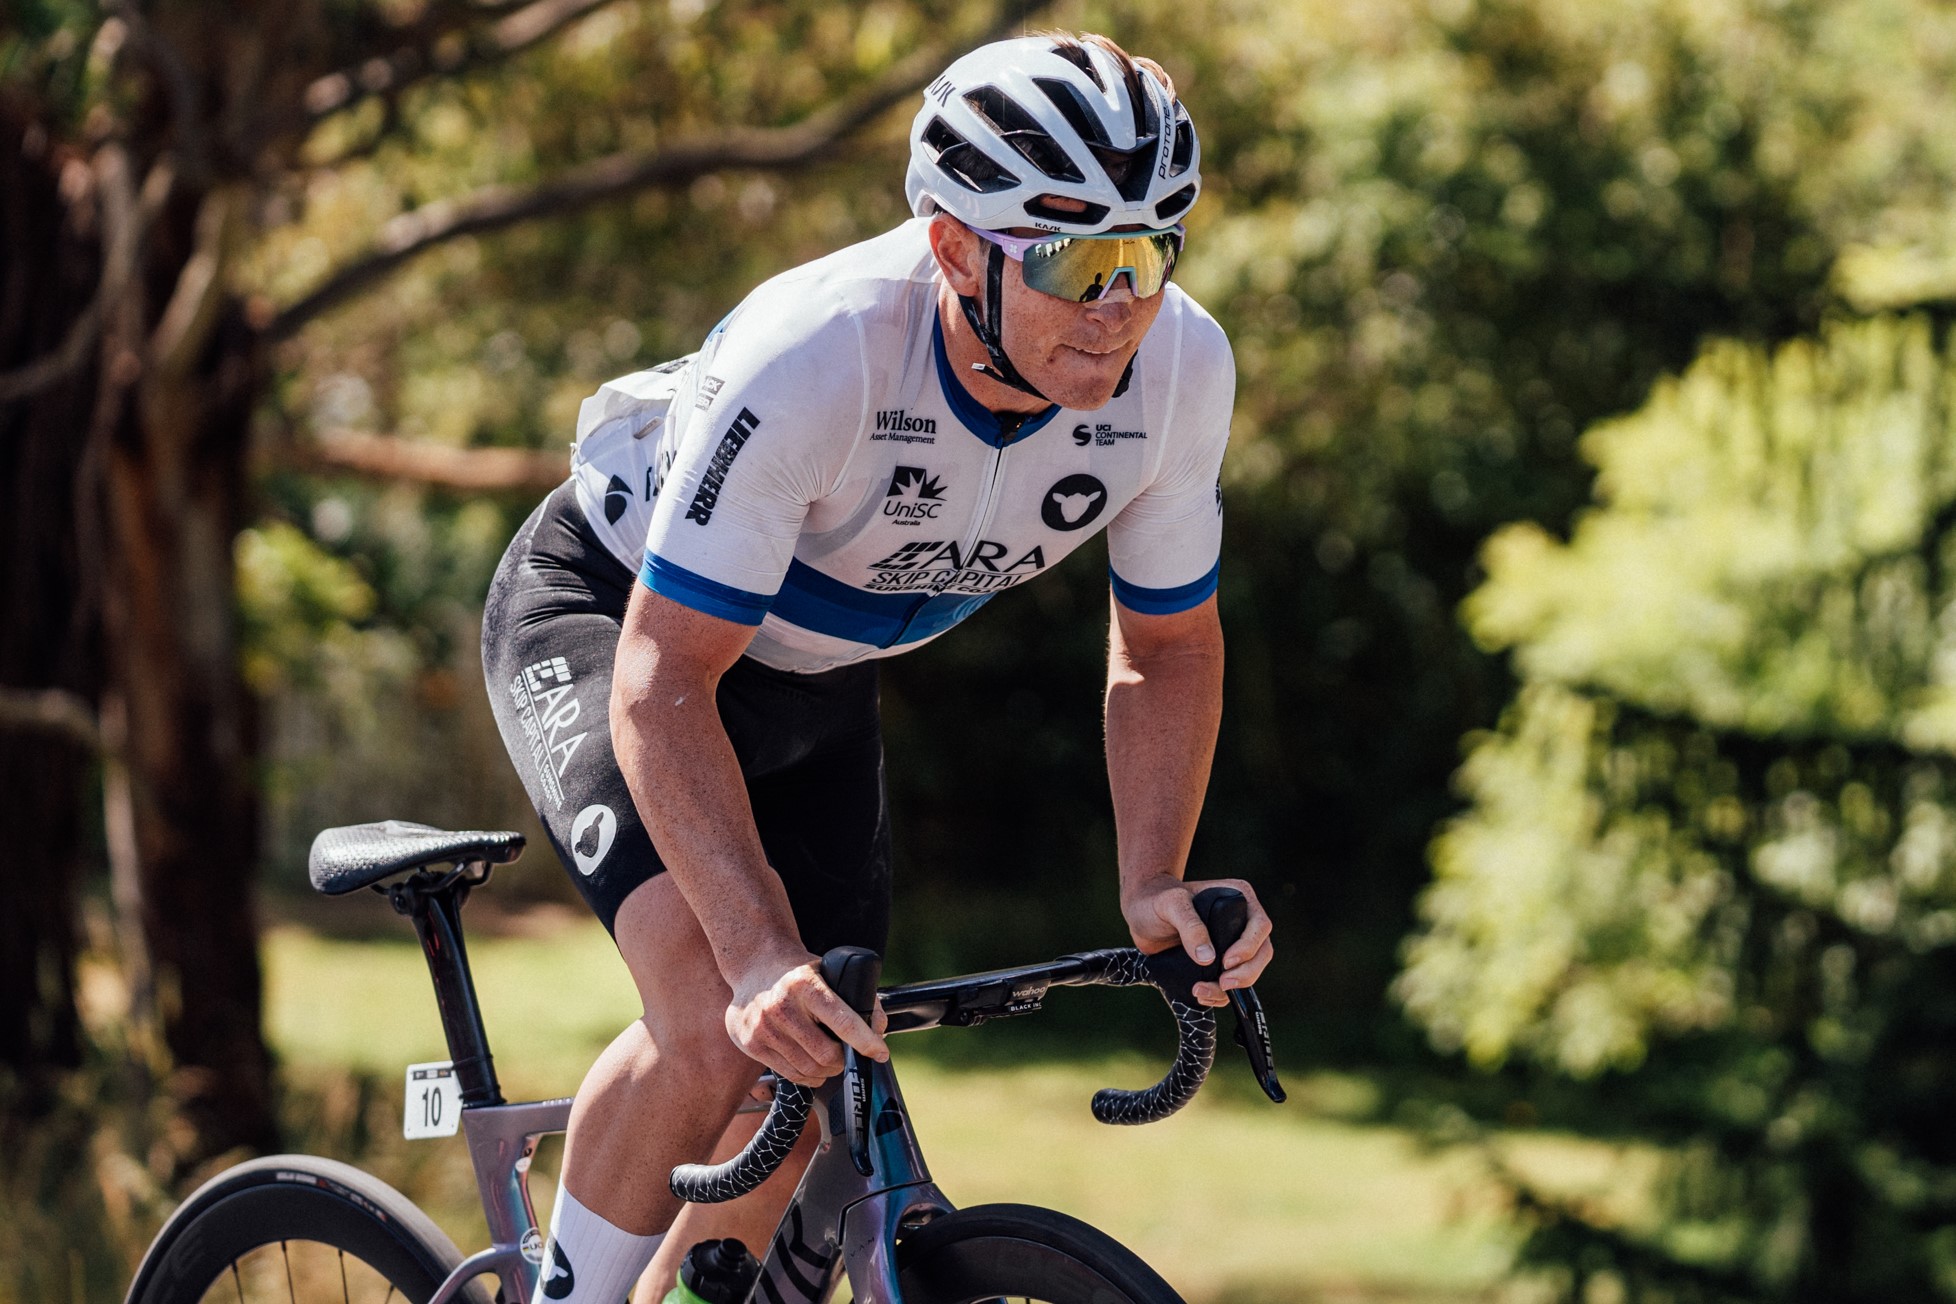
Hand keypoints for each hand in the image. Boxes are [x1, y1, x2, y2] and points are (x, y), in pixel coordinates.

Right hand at [724, 947, 889, 1085]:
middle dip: (844, 1060)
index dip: (866, 1042)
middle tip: (848, 1055)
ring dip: (827, 1070)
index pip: (843, 1022)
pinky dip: (807, 1076)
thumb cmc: (798, 972)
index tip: (880, 1053)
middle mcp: (782, 1006)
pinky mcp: (750, 1043)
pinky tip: (811, 1065)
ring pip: (808, 1068)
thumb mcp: (830, 972)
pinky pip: (789, 1074)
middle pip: (826, 1054)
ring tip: (830, 1061)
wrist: (756, 966)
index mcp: (805, 984)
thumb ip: (859, 997)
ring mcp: (763, 1026)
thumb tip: (879, 1029)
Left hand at [1121, 876, 1274, 1007]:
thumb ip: (1189, 925)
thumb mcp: (1170, 904)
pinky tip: (1202, 994)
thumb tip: (1208, 958)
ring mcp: (1232, 943)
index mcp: (1240, 899)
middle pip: (1262, 952)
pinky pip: (1231, 983)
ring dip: (1233, 988)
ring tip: (1202, 991)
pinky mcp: (1219, 962)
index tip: (1226, 962)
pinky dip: (1220, 995)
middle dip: (1246, 973)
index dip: (1249, 947)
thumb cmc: (1156, 899)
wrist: (1140, 913)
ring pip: (1249, 971)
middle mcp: (1242, 922)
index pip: (1259, 926)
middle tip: (1224, 984)